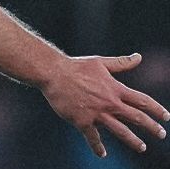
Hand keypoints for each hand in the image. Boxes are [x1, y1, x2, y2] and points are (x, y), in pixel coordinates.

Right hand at [42, 54, 169, 156]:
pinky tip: (102, 154)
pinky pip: (93, 138)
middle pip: (137, 118)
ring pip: (121, 131)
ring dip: (133, 141)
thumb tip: (139, 57)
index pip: (142, 101)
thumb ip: (121, 63)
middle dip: (152, 127)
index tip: (166, 117)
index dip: (157, 109)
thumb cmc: (76, 66)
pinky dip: (98, 147)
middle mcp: (110, 103)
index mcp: (115, 89)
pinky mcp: (82, 121)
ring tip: (142, 147)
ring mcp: (97, 114)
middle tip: (161, 134)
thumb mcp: (100, 63)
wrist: (53, 73)